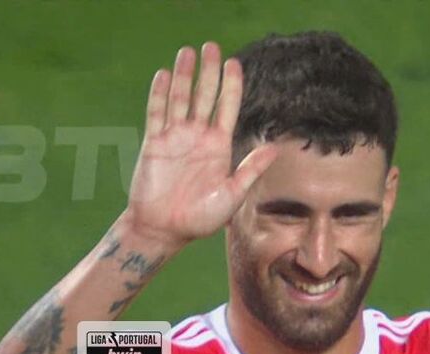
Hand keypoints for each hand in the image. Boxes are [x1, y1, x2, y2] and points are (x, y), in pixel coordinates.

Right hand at [122, 42, 277, 247]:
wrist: (165, 229)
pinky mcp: (154, 143)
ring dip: (184, 76)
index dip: (231, 86)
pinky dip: (160, 94)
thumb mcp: (232, 195)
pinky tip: (164, 75)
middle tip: (212, 46)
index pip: (227, 108)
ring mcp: (175, 138)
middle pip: (205, 96)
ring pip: (181, 99)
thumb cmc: (201, 219)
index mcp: (219, 147)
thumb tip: (275, 148)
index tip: (234, 64)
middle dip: (209, 72)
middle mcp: (198, 137)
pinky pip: (157, 113)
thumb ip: (250, 170)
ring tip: (188, 52)